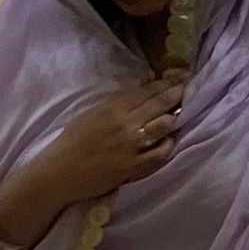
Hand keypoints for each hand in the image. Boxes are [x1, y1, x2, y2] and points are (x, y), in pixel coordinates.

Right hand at [30, 75, 187, 205]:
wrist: (60, 171)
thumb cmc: (73, 140)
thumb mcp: (91, 112)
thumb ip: (117, 100)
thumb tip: (142, 83)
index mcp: (112, 108)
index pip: (146, 91)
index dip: (165, 83)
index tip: (180, 77)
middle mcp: (124, 124)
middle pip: (159, 105)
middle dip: (176, 95)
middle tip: (188, 89)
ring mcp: (131, 146)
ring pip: (163, 126)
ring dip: (173, 119)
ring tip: (180, 114)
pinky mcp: (134, 166)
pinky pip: (160, 154)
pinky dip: (168, 145)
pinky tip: (170, 141)